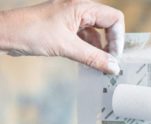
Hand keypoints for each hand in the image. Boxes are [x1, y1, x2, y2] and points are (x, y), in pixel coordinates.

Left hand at [0, 0, 124, 73]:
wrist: (9, 34)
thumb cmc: (32, 32)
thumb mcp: (67, 46)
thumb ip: (93, 57)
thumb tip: (113, 67)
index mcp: (82, 7)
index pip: (114, 19)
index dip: (118, 38)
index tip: (114, 57)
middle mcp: (81, 11)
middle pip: (108, 26)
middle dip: (111, 45)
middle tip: (109, 63)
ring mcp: (74, 21)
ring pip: (98, 35)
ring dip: (100, 51)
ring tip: (100, 67)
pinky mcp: (68, 30)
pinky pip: (86, 41)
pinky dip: (91, 52)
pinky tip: (90, 63)